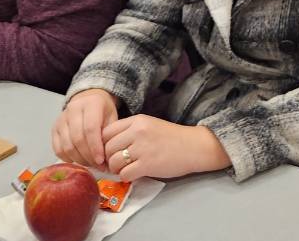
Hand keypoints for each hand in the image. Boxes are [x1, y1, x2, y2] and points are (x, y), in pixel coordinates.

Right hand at [52, 88, 118, 170]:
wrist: (89, 99)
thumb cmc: (103, 111)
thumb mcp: (112, 117)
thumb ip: (110, 135)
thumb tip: (107, 160)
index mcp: (91, 104)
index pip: (90, 128)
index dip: (95, 147)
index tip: (101, 160)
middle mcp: (73, 109)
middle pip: (77, 139)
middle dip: (88, 156)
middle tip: (98, 166)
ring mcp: (61, 119)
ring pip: (67, 145)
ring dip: (79, 159)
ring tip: (90, 164)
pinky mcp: (54, 128)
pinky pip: (58, 148)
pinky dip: (68, 158)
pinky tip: (78, 160)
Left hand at [102, 115, 230, 180]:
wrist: (194, 146)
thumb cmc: (172, 138)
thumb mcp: (150, 126)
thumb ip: (130, 132)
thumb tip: (107, 147)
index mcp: (137, 120)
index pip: (106, 132)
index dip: (103, 145)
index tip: (110, 152)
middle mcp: (137, 131)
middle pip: (107, 148)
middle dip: (109, 159)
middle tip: (117, 165)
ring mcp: (142, 148)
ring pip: (114, 162)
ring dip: (117, 169)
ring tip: (127, 169)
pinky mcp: (147, 164)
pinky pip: (124, 174)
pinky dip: (126, 177)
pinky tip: (134, 174)